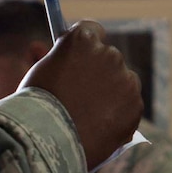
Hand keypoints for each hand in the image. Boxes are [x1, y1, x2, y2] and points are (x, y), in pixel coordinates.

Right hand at [20, 20, 142, 169]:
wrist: (50, 142)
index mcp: (83, 40)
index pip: (91, 30)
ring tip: (90, 116)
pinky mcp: (135, 105)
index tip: (80, 57)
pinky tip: (100, 127)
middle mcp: (109, 54)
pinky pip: (129, 106)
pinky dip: (119, 115)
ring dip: (112, 93)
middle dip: (98, 72)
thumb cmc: (36, 106)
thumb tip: (48, 50)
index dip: (85, 46)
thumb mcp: (41, 72)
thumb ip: (55, 58)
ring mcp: (126, 79)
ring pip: (123, 82)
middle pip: (109, 57)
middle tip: (82, 95)